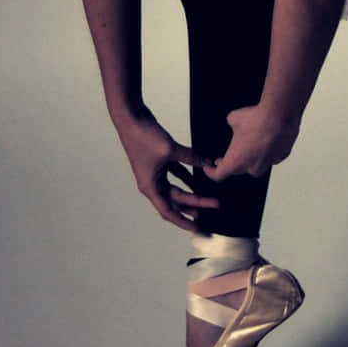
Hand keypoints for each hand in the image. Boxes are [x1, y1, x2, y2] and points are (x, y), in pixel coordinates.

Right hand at [114, 110, 219, 232]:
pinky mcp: (160, 161)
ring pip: (177, 188)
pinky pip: (177, 174)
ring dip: (192, 193)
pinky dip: (188, 176)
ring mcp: (155, 172)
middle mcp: (152, 183)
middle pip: (177, 201)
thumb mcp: (170, 150)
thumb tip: (211, 163)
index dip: (184, 222)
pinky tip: (201, 176)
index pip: (169, 212)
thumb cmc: (143, 136)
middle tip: (216, 206)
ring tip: (209, 199)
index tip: (200, 228)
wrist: (131, 118)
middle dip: (197, 205)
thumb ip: (192, 158)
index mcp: (150, 186)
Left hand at [202, 105, 299, 180]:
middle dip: (234, 161)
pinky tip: (267, 139)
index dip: (211, 171)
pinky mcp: (281, 156)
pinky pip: (272, 157)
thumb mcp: (233, 118)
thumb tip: (234, 122)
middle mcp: (252, 167)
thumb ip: (231, 125)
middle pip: (238, 170)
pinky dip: (268, 151)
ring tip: (252, 142)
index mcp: (235, 162)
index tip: (209, 168)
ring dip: (252, 157)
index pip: (218, 175)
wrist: (280, 114)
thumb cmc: (257, 120)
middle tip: (231, 151)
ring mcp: (268, 163)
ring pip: (257, 165)